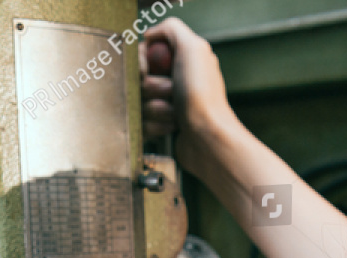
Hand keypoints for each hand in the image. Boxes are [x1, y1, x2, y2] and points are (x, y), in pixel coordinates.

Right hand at [140, 18, 236, 143]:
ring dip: (155, 108)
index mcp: (181, 60)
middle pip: (139, 79)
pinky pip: (142, 123)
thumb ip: (171, 29)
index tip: (146, 69)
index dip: (141, 62)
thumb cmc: (202, 96)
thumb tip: (150, 35)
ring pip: (139, 102)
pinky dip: (155, 126)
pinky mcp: (160, 127)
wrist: (208, 138)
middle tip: (171, 92)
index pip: (143, 54)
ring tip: (175, 114)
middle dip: (151, 87)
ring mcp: (167, 104)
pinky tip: (173, 127)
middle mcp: (174, 80)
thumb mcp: (192, 48)